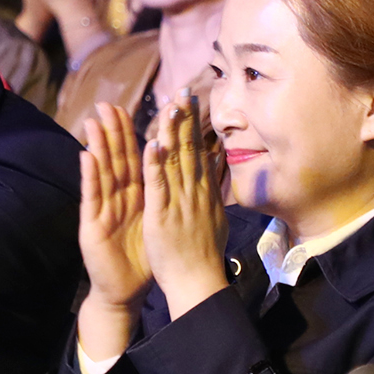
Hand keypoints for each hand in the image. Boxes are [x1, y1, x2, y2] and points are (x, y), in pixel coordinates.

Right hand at [76, 102, 150, 362]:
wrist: (125, 289)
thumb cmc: (145, 257)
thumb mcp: (160, 222)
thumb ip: (166, 196)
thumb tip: (186, 174)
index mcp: (138, 196)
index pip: (138, 158)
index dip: (138, 134)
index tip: (134, 110)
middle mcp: (118, 198)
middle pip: (116, 159)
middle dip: (112, 131)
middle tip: (108, 104)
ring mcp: (102, 210)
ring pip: (101, 173)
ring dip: (97, 146)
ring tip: (93, 121)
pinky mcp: (91, 225)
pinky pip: (91, 197)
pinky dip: (89, 176)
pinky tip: (86, 156)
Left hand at [142, 99, 228, 318]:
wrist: (198, 283)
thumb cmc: (204, 256)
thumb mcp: (216, 218)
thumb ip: (215, 191)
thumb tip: (221, 169)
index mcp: (203, 193)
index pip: (198, 152)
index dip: (193, 125)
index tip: (190, 100)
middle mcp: (194, 193)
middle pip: (189, 150)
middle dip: (185, 119)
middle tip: (182, 91)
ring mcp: (179, 203)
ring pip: (174, 161)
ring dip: (170, 132)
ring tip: (168, 106)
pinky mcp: (163, 216)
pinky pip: (158, 186)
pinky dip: (155, 164)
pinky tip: (152, 143)